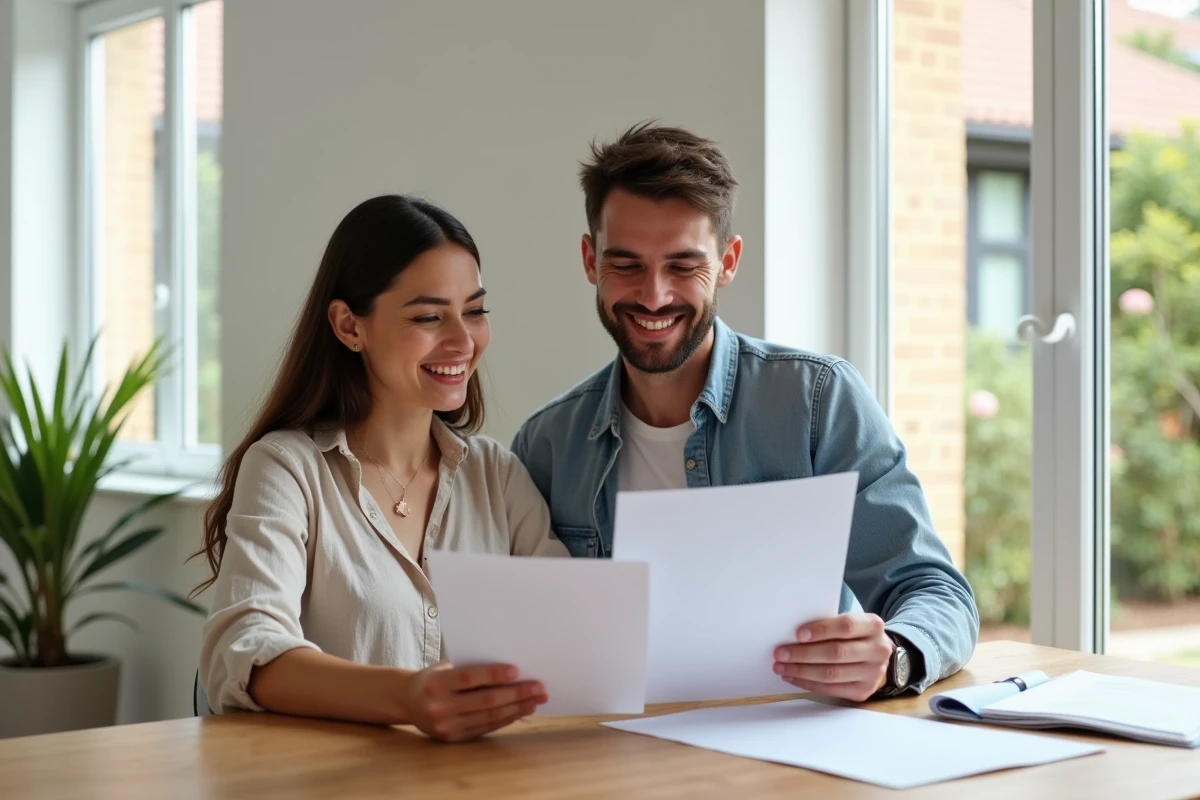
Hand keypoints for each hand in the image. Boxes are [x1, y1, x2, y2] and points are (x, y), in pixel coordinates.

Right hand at [402, 663, 547, 741]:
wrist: (407, 701)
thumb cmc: (433, 677)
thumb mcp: (443, 667)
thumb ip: (469, 667)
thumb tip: (510, 668)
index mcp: (435, 684)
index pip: (469, 679)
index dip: (494, 675)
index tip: (517, 670)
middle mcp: (439, 707)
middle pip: (485, 701)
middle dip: (516, 694)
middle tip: (539, 687)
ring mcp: (446, 726)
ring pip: (489, 717)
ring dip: (517, 708)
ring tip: (536, 699)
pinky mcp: (453, 738)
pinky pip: (485, 728)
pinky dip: (506, 719)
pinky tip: (521, 710)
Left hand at [773, 613, 892, 701]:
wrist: (876, 655)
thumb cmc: (854, 635)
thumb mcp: (850, 623)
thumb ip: (829, 625)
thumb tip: (793, 635)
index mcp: (873, 626)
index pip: (846, 626)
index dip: (821, 630)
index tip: (798, 634)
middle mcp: (878, 650)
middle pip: (836, 653)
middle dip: (804, 654)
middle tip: (780, 653)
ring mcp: (873, 673)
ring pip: (831, 674)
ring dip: (801, 671)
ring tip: (781, 666)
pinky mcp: (863, 691)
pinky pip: (831, 689)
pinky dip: (808, 683)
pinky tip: (792, 677)